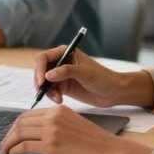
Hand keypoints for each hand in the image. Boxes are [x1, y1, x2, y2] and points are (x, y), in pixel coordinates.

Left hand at [0, 105, 153, 153]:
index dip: (16, 125)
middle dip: (9, 134)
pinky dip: (14, 151)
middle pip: (20, 122)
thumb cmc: (97, 143)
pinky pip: (24, 146)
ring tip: (5, 152)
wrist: (111, 152)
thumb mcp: (75, 125)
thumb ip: (58, 124)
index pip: (29, 114)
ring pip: (19, 133)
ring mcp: (52, 131)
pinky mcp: (52, 146)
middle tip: (4, 145)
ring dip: (8, 143)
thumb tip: (39, 134)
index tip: (11, 135)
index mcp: (59, 110)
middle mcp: (54, 117)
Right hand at [32, 47, 153, 107]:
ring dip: (47, 91)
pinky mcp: (64, 87)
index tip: (42, 81)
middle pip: (41, 70)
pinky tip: (60, 101)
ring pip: (45, 83)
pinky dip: (52, 96)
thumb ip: (66, 71)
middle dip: (40, 82)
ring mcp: (62, 75)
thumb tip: (48, 74)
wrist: (113, 92)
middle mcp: (61, 63)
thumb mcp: (85, 73)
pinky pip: (51, 91)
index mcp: (66, 53)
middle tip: (43, 92)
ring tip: (57, 99)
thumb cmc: (103, 78)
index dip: (39, 69)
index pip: (44, 58)